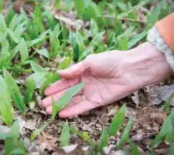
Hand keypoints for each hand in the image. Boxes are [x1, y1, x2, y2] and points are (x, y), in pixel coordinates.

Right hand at [42, 42, 172, 117]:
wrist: (130, 68)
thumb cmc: (110, 60)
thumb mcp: (89, 62)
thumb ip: (74, 70)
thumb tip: (59, 73)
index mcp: (82, 72)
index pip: (66, 81)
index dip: (56, 86)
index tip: (45, 92)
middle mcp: (85, 83)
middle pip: (67, 92)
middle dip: (55, 98)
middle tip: (43, 104)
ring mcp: (91, 93)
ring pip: (73, 101)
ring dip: (61, 106)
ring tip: (49, 110)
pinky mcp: (98, 101)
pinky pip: (83, 107)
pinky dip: (73, 110)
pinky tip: (63, 114)